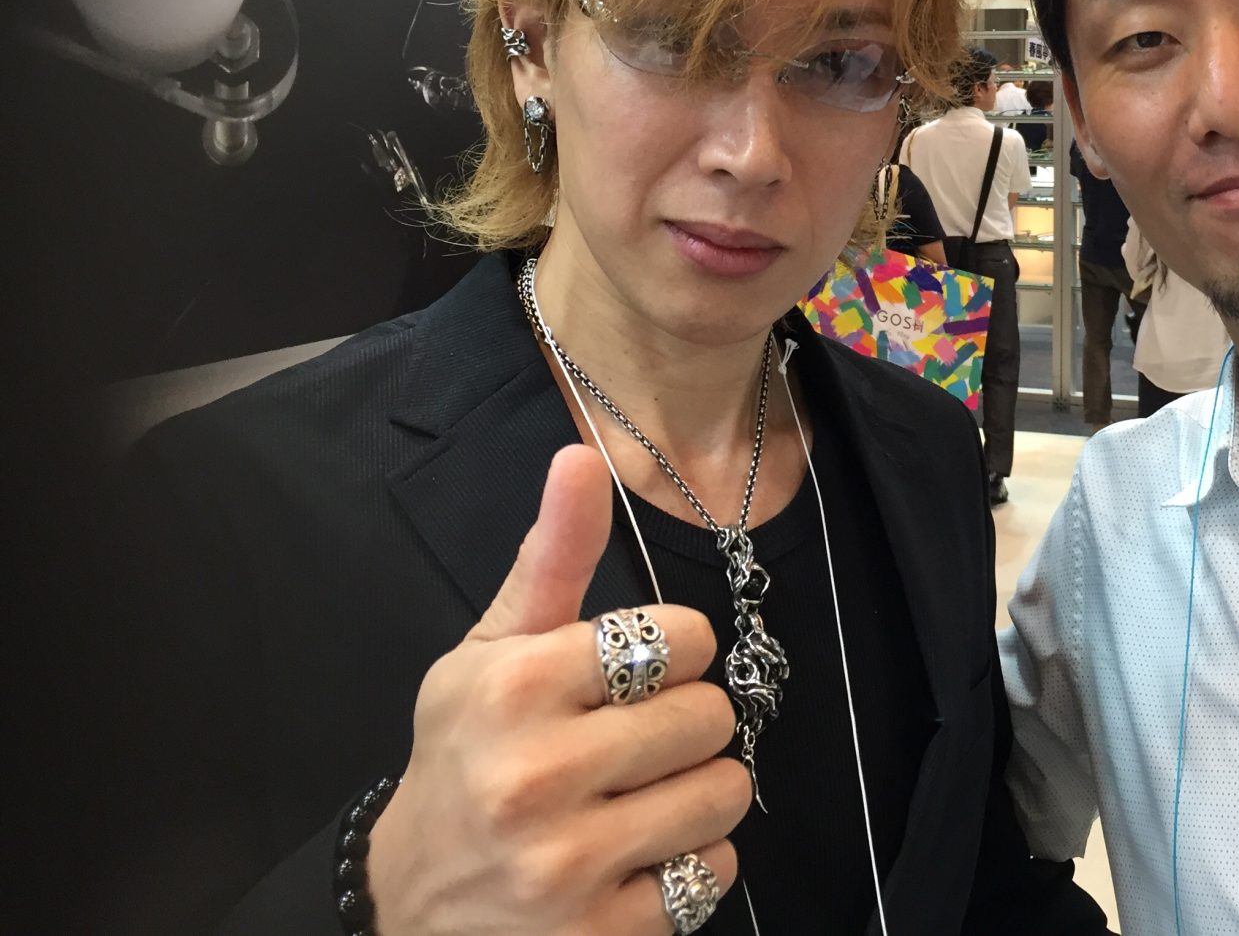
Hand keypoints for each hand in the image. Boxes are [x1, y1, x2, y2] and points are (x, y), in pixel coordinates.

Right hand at [369, 447, 751, 932]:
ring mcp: (568, 864)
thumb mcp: (489, 650)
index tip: (637, 671)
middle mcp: (537, 775)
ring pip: (724, 794)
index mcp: (515, 686)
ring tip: (644, 796)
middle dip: (686, 723)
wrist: (408, 900)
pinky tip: (637, 856)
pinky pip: (713, 875)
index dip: (672, 651)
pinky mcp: (598, 933)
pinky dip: (692, 864)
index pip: (677, 637)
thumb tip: (581, 456)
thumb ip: (550, 558)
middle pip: (708, 716)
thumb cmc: (463, 755)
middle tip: (636, 742)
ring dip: (700, 793)